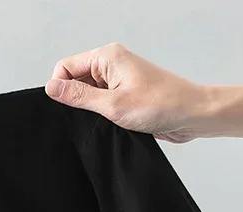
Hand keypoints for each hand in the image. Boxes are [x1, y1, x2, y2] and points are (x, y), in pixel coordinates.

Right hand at [45, 43, 209, 142]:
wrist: (191, 115)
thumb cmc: (160, 105)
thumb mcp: (112, 105)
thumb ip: (78, 96)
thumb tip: (51, 87)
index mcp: (107, 56)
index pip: (65, 66)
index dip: (60, 88)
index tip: (68, 107)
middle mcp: (112, 63)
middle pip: (75, 79)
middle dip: (75, 100)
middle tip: (92, 115)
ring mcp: (118, 79)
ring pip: (87, 93)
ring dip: (89, 110)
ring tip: (106, 119)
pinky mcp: (124, 94)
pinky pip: (100, 102)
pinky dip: (100, 114)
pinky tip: (111, 123)